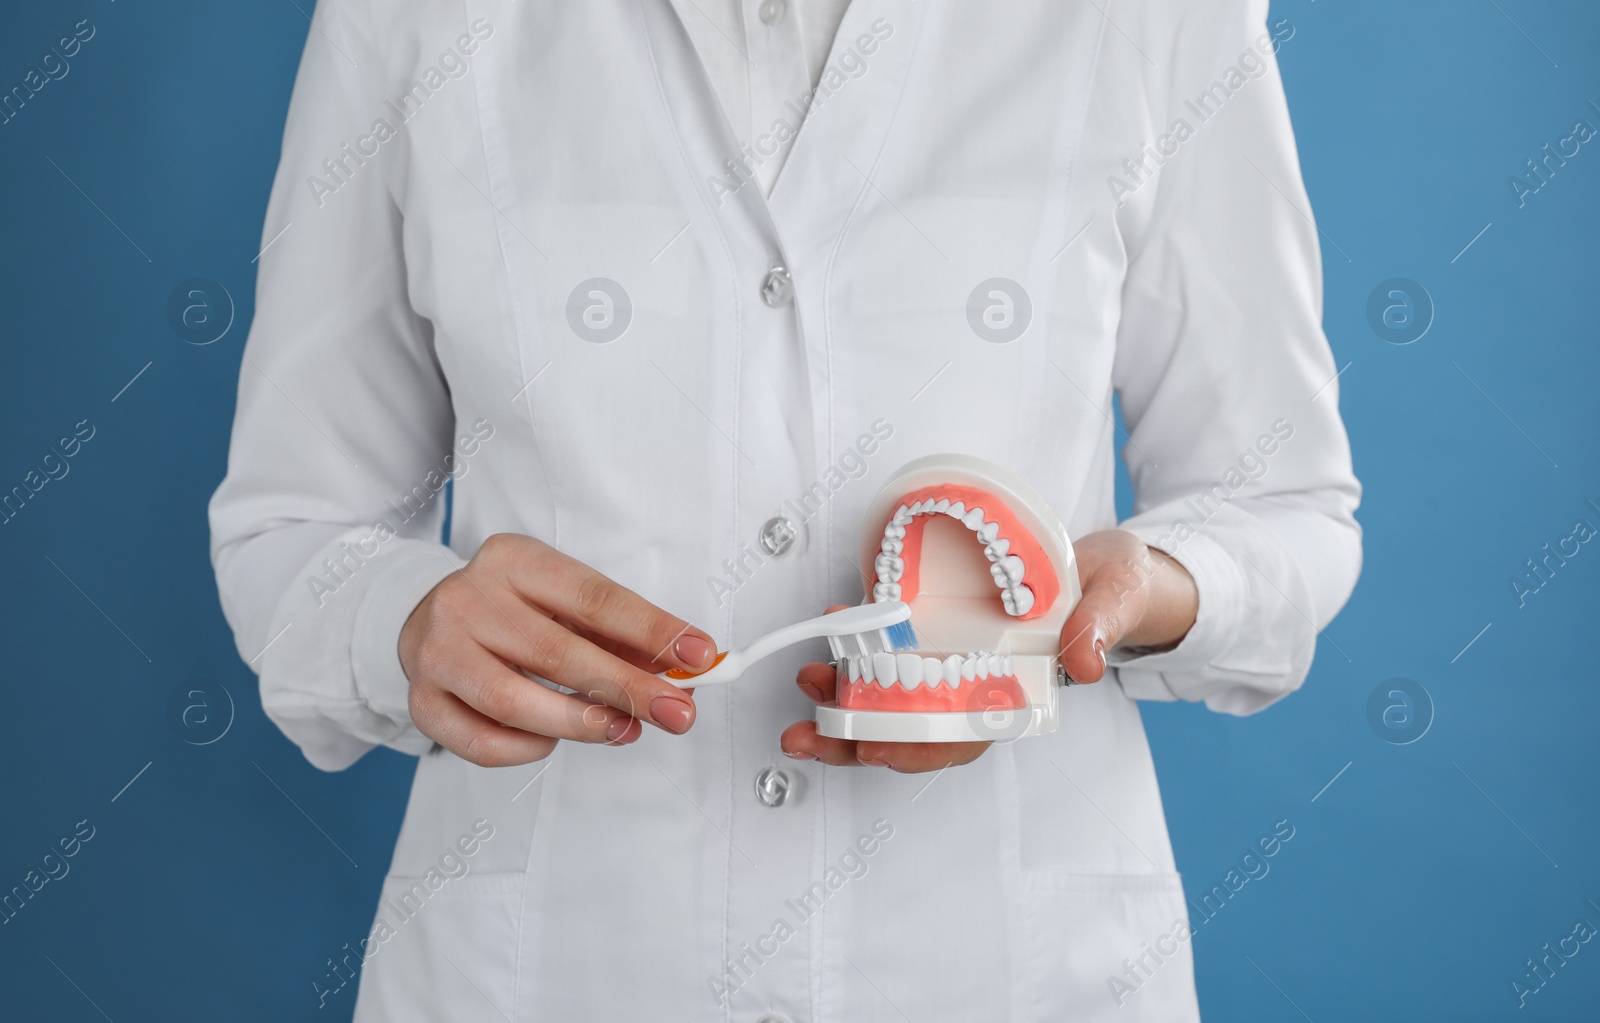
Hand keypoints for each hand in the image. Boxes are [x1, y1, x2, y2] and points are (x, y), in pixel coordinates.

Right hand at [400, 533, 717, 766]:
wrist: (427, 618)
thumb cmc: (513, 610)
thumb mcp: (563, 600)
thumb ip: (620, 633)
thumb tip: (685, 669)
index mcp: (512, 560)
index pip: (592, 598)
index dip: (650, 629)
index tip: (698, 655)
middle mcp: (466, 600)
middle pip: (557, 652)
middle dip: (628, 688)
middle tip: (678, 712)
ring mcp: (437, 652)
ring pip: (513, 701)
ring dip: (581, 723)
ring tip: (624, 730)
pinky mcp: (422, 702)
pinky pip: (482, 742)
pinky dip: (528, 748)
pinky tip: (553, 739)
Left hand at [778, 530, 1197, 772]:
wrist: (1107, 561)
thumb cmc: (1114, 589)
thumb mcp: (1117, 597)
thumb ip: (1101, 626)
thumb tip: (1084, 661)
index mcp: (1020, 690)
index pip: (964, 735)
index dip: (917, 748)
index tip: (874, 749)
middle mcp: (980, 682)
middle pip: (912, 727)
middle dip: (856, 737)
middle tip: (808, 736)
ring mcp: (955, 657)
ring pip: (890, 694)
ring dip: (843, 696)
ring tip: (806, 684)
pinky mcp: (938, 625)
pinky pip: (890, 646)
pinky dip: (857, 645)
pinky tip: (833, 631)